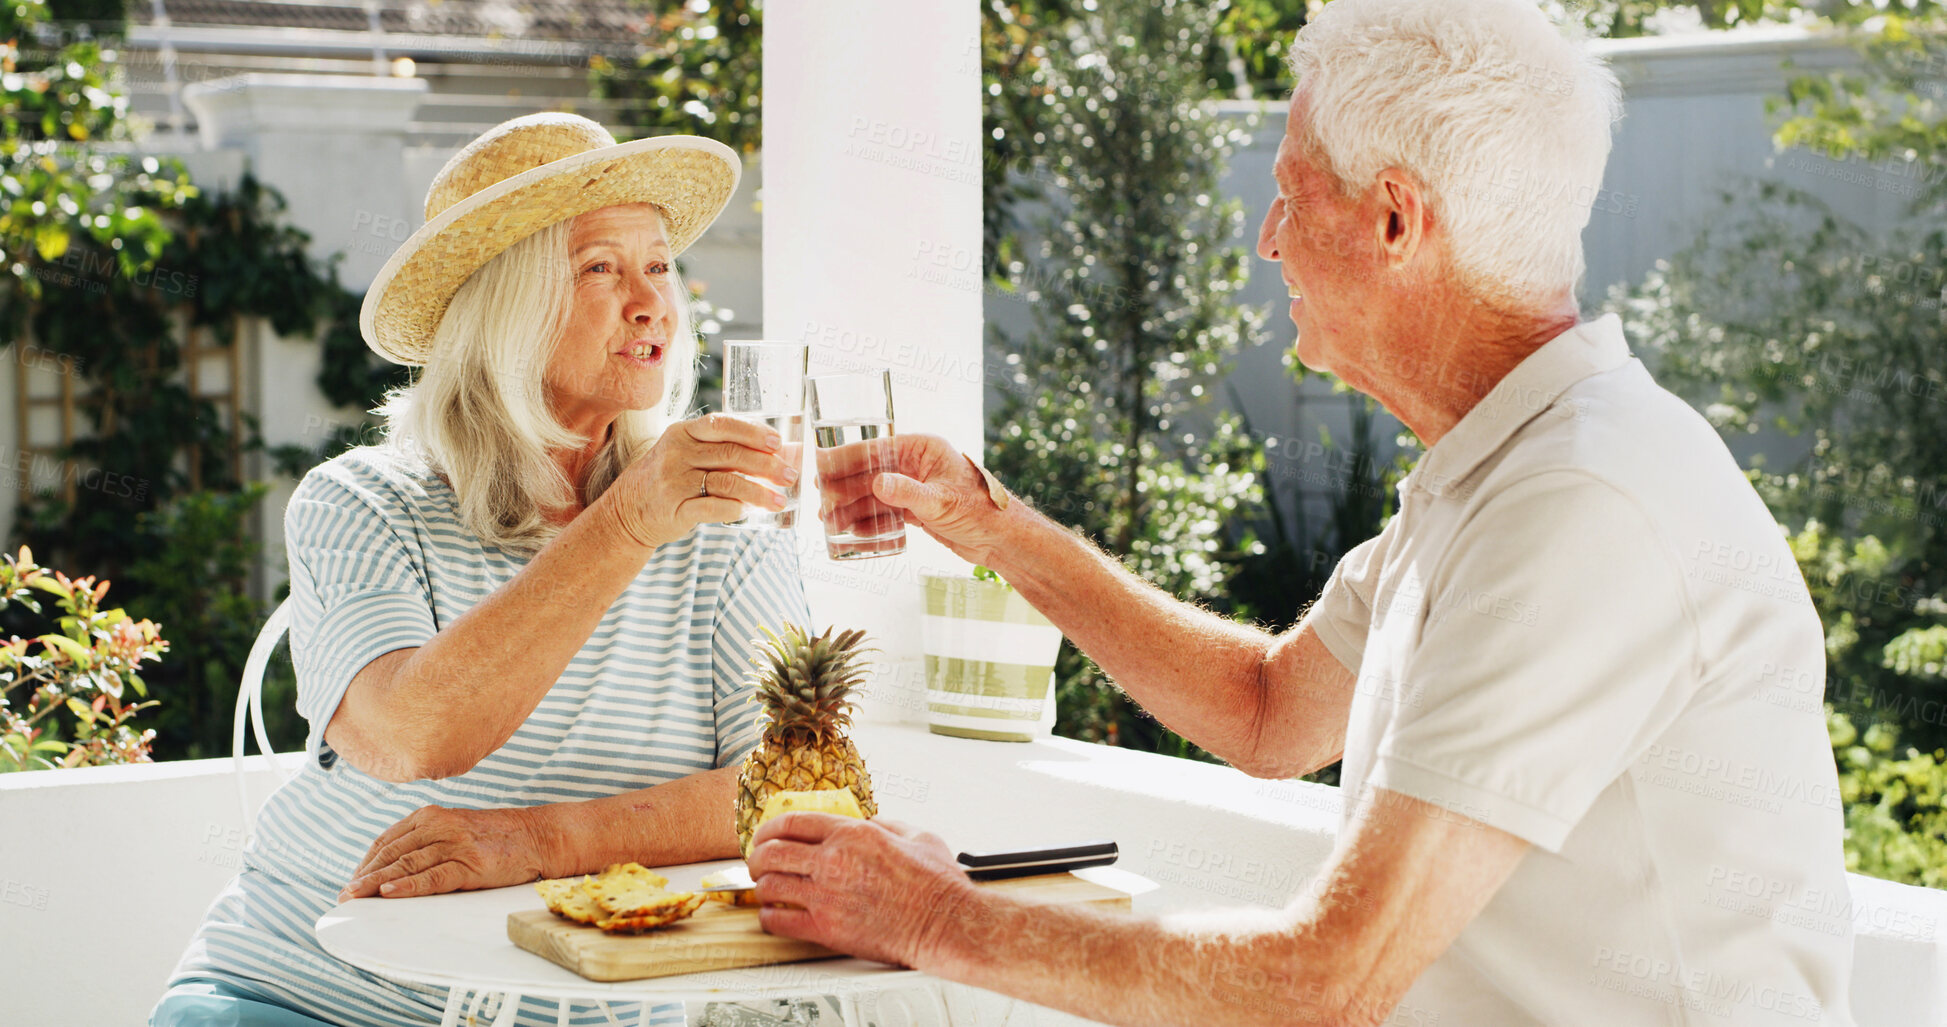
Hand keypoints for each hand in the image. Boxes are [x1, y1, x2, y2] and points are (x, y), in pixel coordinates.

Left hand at [338, 805, 547, 900]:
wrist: (538, 835)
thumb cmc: (497, 836)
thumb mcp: (456, 828)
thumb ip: (427, 840)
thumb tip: (394, 865)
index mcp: (431, 816)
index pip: (387, 841)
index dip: (366, 862)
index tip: (352, 881)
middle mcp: (439, 826)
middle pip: (392, 853)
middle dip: (365, 876)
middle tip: (344, 895)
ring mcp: (455, 844)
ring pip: (407, 865)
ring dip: (376, 883)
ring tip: (356, 897)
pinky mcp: (470, 864)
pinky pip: (433, 876)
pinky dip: (409, 886)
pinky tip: (390, 893)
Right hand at [599, 413, 798, 548]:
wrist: (626, 512)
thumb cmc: (669, 479)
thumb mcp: (687, 454)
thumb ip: (724, 450)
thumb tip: (779, 452)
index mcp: (682, 433)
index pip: (722, 425)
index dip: (753, 432)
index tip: (778, 442)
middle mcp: (676, 453)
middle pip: (730, 454)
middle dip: (766, 465)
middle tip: (790, 476)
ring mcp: (673, 482)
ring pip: (726, 482)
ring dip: (758, 492)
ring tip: (779, 501)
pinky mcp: (674, 510)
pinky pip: (711, 507)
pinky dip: (734, 509)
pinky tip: (748, 512)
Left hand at [747, 813, 972, 968]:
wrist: (944, 923)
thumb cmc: (936, 884)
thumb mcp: (916, 835)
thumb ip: (885, 824)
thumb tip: (868, 823)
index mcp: (853, 834)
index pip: (792, 822)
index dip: (769, 828)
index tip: (765, 835)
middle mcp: (833, 861)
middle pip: (771, 852)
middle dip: (756, 856)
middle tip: (757, 862)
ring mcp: (827, 896)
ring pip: (769, 886)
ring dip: (761, 887)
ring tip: (765, 889)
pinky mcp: (826, 929)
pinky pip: (778, 922)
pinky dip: (768, 918)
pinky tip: (774, 916)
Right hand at [816, 434, 1009, 565]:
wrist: (1001, 539)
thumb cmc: (980, 511)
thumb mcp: (941, 501)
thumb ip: (908, 493)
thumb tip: (878, 483)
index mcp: (923, 449)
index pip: (877, 449)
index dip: (847, 457)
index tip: (822, 464)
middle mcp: (916, 464)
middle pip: (870, 472)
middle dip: (845, 487)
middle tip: (821, 500)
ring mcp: (916, 486)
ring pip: (875, 494)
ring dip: (853, 506)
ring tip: (829, 520)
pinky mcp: (917, 509)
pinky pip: (886, 511)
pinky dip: (869, 520)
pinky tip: (852, 530)